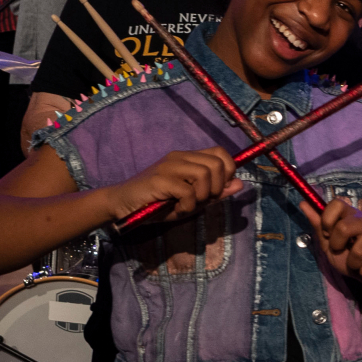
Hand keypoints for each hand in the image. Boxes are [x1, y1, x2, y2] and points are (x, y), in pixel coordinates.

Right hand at [107, 148, 241, 221]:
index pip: (220, 152)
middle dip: (217, 187)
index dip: (228, 170)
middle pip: (217, 164)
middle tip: (203, 200)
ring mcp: (169, 166)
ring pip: (205, 174)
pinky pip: (188, 191)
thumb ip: (215, 193)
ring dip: (202, 197)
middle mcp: (180, 157)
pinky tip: (177, 210)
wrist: (121, 206)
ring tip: (188, 205)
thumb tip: (239, 184)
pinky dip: (187, 206)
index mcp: (188, 158)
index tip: (219, 189)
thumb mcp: (192, 201)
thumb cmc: (157, 204)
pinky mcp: (160, 179)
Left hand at [301, 198, 361, 282]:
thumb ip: (318, 225)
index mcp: (350, 215)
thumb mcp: (329, 243)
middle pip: (343, 228)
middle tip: (342, 251)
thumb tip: (303, 203)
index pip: (336, 204)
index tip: (328, 233)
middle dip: (337, 246)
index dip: (327, 219)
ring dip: (353, 264)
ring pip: (358, 251)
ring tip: (358, 263)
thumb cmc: (348, 257)